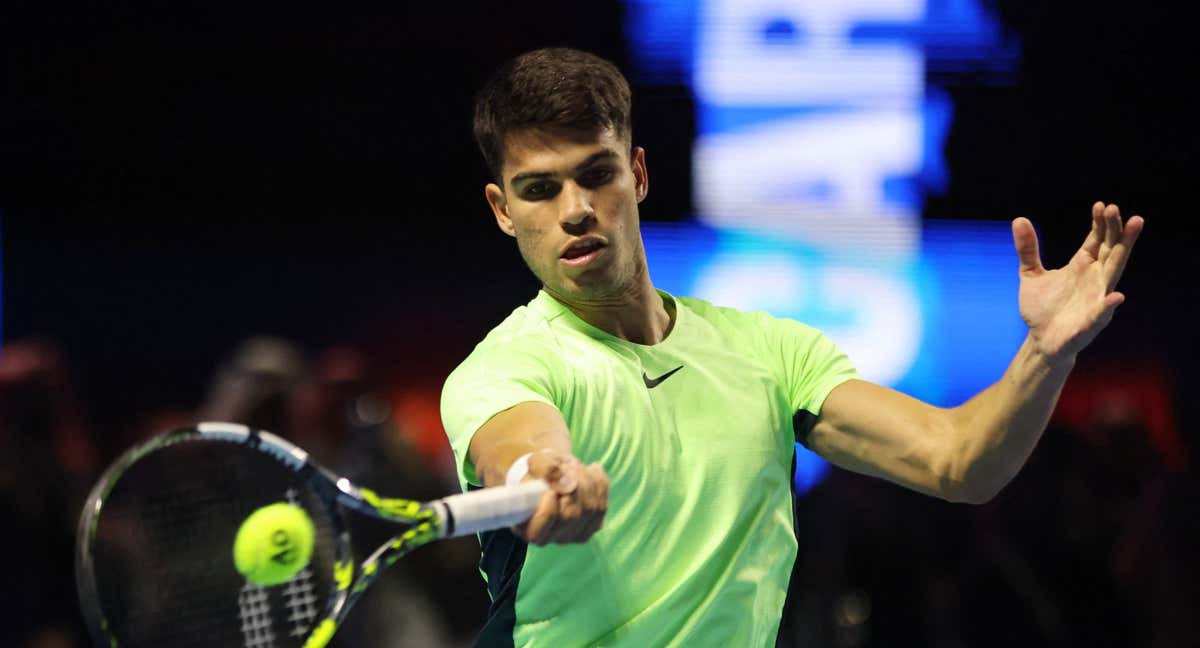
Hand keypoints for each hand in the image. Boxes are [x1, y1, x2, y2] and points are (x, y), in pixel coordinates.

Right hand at [513, 449, 608, 545]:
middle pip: (571, 516)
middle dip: (574, 485)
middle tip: (567, 466)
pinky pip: (602, 506)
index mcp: (528, 528)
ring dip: (587, 481)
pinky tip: (592, 471)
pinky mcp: (593, 527)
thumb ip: (546, 469)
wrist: (556, 473)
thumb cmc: (540, 471)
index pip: (538, 532)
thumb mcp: (536, 463)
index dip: (547, 511)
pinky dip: (600, 484)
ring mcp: (574, 535)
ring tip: (576, 467)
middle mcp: (551, 538)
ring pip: (591, 509)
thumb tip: (568, 483)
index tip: (550, 491)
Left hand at [1013, 201, 1143, 361]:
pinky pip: (1101, 313)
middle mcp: (1094, 279)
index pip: (1096, 240)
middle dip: (1116, 230)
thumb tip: (1019, 219)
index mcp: (1082, 266)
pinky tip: (1115, 296)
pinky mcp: (1090, 322)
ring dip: (1124, 252)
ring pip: (1114, 273)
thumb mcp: (1029, 274)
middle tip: (1117, 209)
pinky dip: (1108, 305)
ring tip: (1133, 229)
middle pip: (1111, 250)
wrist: (1040, 340)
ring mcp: (1096, 299)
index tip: (1101, 205)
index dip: (1099, 223)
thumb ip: (1027, 249)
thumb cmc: (1042, 308)